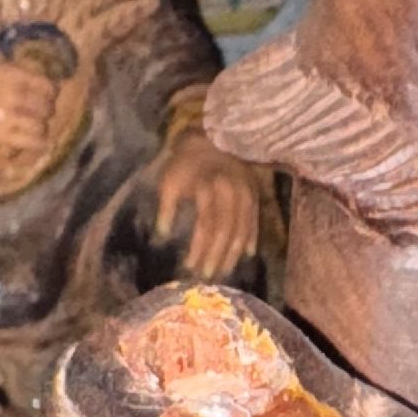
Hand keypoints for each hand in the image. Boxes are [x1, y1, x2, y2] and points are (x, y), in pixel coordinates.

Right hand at [0, 45, 62, 189]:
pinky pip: (31, 142)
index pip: (48, 86)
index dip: (49, 91)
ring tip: (33, 126)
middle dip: (45, 109)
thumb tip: (19, 66)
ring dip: (40, 126)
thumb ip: (5, 64)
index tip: (44, 93)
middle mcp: (16, 95)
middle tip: (38, 111)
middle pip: (47, 107)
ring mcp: (8, 117)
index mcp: (13, 74)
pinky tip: (34, 141)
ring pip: (42, 126)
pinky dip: (37, 142)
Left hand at [153, 131, 261, 279]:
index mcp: (209, 189)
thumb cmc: (185, 162)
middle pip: (226, 232)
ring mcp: (246, 195)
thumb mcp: (169, 180)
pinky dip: (251, 238)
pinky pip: (255, 221)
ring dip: (233, 253)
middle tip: (208, 277)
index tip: (191, 267)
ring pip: (242, 229)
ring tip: (224, 271)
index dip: (199, 249)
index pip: (206, 226)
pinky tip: (247, 254)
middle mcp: (231, 194)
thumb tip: (161, 236)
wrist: (212, 139)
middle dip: (216, 257)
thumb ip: (166, 208)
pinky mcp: (255, 194)